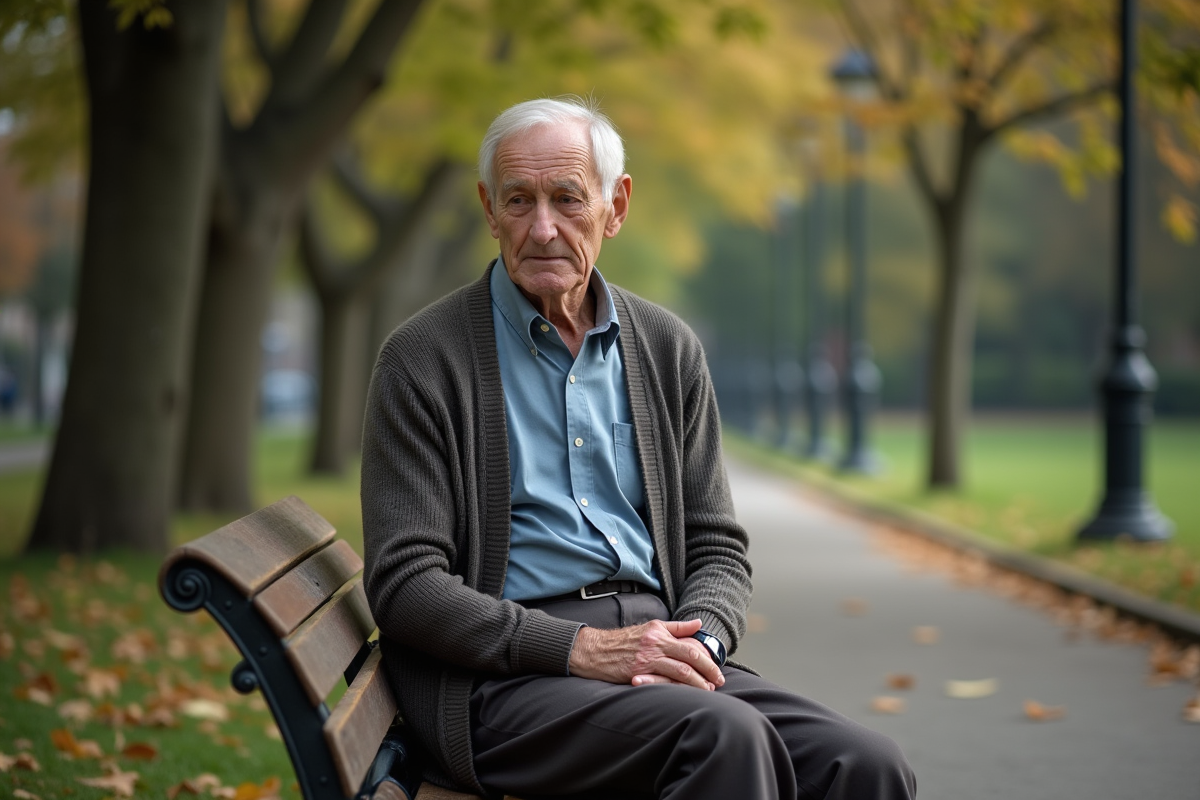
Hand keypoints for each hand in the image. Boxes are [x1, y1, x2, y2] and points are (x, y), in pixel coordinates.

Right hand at [568, 618, 724, 689]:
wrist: (595, 650)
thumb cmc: (624, 640)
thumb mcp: (651, 627)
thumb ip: (676, 627)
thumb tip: (698, 623)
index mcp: (659, 633)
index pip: (690, 646)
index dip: (707, 660)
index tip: (716, 671)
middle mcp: (654, 645)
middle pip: (689, 658)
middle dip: (706, 672)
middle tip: (717, 683)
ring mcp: (646, 660)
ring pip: (678, 672)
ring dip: (695, 683)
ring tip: (705, 691)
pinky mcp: (637, 674)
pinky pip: (661, 683)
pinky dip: (675, 689)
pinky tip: (683, 696)